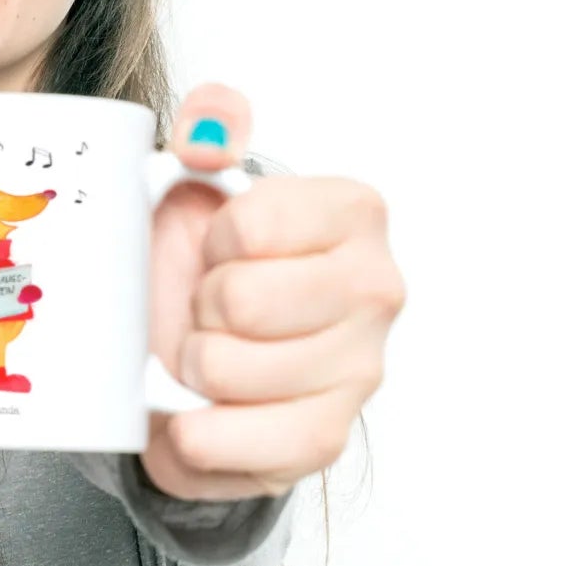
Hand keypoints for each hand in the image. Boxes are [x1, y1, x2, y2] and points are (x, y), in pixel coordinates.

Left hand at [143, 84, 404, 500]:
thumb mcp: (195, 181)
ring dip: (191, 365)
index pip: (251, 226)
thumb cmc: (203, 261)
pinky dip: (199, 433)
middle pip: (241, 301)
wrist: (189, 347)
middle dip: (199, 306)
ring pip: (228, 370)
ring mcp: (359, 369)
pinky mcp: (326, 437)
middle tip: (209, 307)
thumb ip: (208, 130)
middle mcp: (376, 290)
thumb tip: (211, 123)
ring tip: (206, 351)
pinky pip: (246, 442)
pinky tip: (197, 412)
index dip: (211, 240)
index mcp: (353, 213)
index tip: (219, 247)